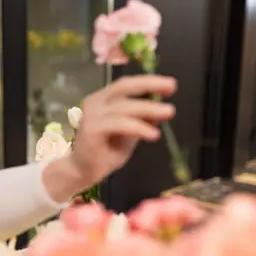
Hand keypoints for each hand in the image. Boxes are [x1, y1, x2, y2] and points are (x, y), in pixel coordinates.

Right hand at [43, 75, 176, 202]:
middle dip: (150, 84)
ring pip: (125, 107)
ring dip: (149, 108)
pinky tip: (153, 135)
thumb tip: (161, 111)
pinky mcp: (92, 129)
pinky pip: (121, 124)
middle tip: (172, 87)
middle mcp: (95, 102)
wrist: (82, 173)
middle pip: (124, 87)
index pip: (126, 85)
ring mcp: (92, 115)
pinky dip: (139, 128)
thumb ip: (141, 122)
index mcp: (102, 100)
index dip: (148, 82)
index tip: (170, 85)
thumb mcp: (129, 135)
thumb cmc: (104, 153)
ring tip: (169, 112)